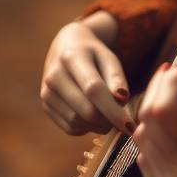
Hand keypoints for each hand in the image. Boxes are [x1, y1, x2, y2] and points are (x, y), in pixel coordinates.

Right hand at [40, 13, 135, 135]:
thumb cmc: (94, 55)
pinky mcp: (45, 106)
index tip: (130, 125)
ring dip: (98, 126)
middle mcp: (54, 76)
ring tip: (110, 116)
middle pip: (85, 110)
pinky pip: (69, 128)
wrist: (65, 48)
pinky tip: (95, 117)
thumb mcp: (109, 58)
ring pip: (76, 122)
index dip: (112, 110)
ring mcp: (47, 92)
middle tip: (123, 121)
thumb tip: (122, 99)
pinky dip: (87, 128)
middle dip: (108, 121)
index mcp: (72, 58)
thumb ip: (116, 78)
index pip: (93, 89)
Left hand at [132, 60, 176, 176]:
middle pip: (148, 120)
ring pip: (141, 138)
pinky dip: (153, 139)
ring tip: (172, 101)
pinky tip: (172, 133)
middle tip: (171, 75)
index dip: (168, 82)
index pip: (166, 108)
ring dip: (152, 113)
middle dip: (157, 90)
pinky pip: (145, 159)